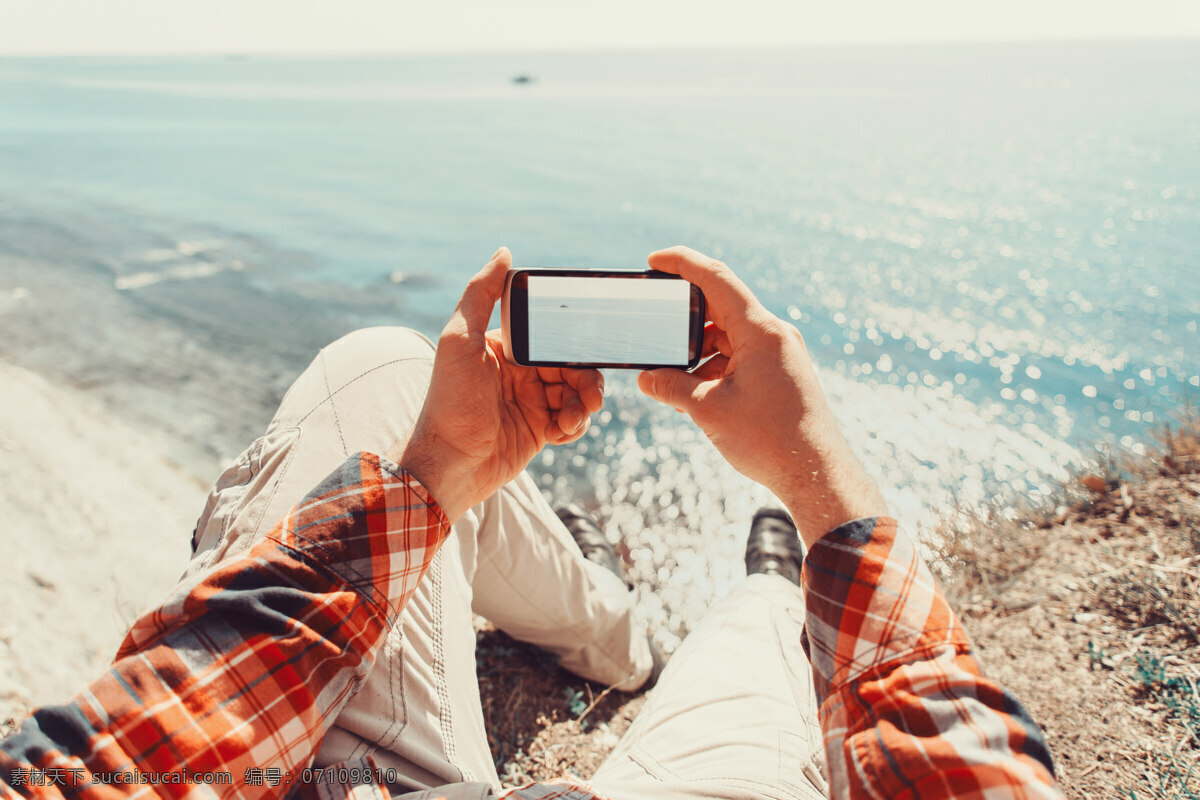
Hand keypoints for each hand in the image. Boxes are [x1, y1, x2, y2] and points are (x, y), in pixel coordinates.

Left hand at [390, 248, 603, 520]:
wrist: (449, 466)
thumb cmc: (448, 402)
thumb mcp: (459, 341)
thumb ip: (479, 294)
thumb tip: (504, 252)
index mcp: (505, 348)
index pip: (551, 335)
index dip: (572, 343)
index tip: (587, 350)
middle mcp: (520, 372)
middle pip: (572, 365)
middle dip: (586, 380)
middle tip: (590, 397)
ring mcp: (531, 402)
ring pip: (577, 393)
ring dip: (583, 406)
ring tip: (572, 420)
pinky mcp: (539, 430)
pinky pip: (572, 421)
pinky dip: (575, 426)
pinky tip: (561, 433)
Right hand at [637, 246, 886, 546]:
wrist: (816, 475)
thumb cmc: (769, 441)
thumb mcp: (708, 410)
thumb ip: (672, 388)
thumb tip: (646, 378)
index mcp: (760, 331)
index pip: (716, 278)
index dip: (682, 263)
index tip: (654, 260)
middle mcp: (775, 334)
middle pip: (722, 306)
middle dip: (684, 315)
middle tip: (654, 324)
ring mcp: (781, 353)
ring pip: (731, 334)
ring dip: (700, 347)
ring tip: (673, 373)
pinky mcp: (783, 372)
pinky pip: (743, 354)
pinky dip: (717, 364)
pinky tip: (698, 390)